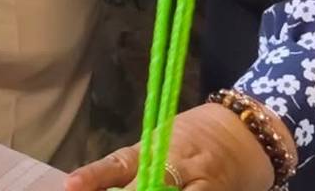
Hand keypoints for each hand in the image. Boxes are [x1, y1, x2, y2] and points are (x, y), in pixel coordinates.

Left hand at [66, 104, 279, 190]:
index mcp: (151, 148)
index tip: (71, 185)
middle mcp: (173, 163)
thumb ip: (132, 168)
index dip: (94, 176)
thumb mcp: (159, 145)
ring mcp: (198, 181)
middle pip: (142, 188)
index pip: (117, 163)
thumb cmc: (193, 139)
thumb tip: (92, 187)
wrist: (244, 130)